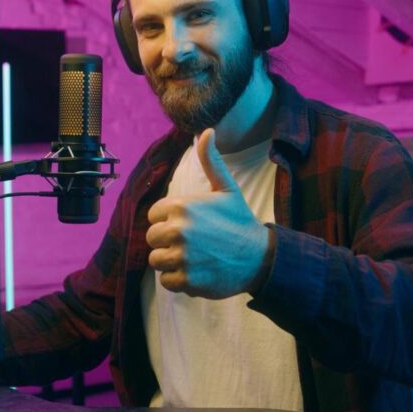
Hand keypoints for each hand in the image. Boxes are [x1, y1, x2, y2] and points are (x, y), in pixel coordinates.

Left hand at [146, 128, 273, 298]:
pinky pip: (166, 281)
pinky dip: (179, 280)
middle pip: (152, 238)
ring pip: (156, 260)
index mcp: (182, 206)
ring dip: (171, 261)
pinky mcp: (186, 279)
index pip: (153, 215)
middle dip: (168, 242)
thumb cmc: (239, 221)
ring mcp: (182, 256)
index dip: (168, 220)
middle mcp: (178, 230)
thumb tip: (206, 130)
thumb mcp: (225, 188)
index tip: (189, 225)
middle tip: (192, 243)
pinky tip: (197, 271)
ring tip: (194, 257)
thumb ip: (210, 160)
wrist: (260, 257)